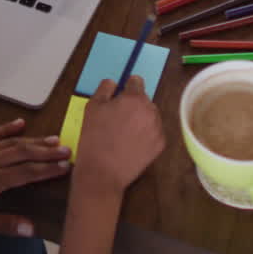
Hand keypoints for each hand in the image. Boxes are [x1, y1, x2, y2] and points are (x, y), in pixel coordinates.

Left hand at [0, 118, 70, 235]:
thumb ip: (1, 223)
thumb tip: (29, 228)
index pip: (26, 172)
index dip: (48, 169)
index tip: (65, 167)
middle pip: (23, 153)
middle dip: (47, 151)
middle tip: (67, 149)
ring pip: (11, 141)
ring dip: (33, 140)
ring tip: (53, 138)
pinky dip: (7, 128)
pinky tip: (20, 124)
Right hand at [73, 76, 164, 195]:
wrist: (102, 172)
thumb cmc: (94, 138)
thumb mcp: (92, 107)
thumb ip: (104, 89)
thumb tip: (113, 83)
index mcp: (134, 98)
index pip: (136, 81)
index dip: (127, 86)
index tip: (120, 94)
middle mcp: (150, 111)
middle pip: (144, 99)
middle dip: (133, 104)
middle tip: (118, 118)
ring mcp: (158, 129)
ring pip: (150, 116)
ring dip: (141, 118)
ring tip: (124, 132)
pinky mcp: (160, 145)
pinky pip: (154, 132)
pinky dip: (146, 134)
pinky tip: (131, 142)